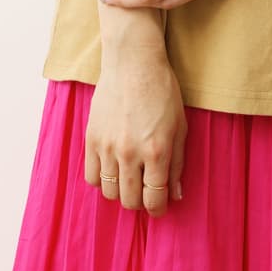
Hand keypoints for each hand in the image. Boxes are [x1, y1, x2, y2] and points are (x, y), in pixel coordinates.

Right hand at [84, 55, 187, 215]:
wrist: (133, 62)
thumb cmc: (162, 90)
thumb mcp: (180, 125)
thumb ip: (178, 163)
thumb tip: (175, 194)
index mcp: (156, 151)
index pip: (154, 199)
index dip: (158, 208)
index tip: (159, 205)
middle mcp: (130, 153)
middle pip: (130, 201)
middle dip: (140, 202)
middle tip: (145, 190)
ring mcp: (108, 147)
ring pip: (109, 193)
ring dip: (121, 191)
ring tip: (129, 178)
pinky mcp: (91, 139)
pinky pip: (91, 177)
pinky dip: (102, 179)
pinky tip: (112, 168)